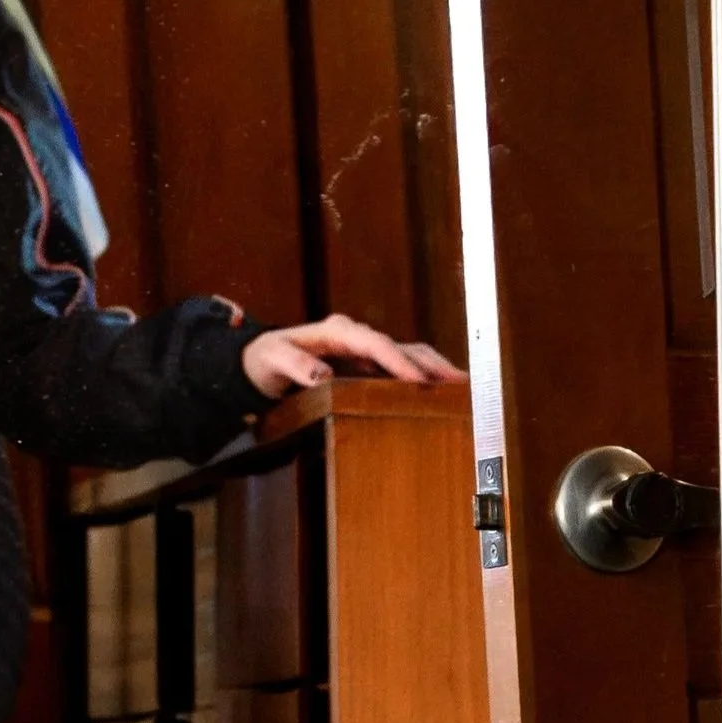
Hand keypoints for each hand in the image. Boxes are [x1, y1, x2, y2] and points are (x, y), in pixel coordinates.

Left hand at [242, 314, 464, 401]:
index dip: (397, 361)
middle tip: (458, 383)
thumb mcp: (272, 360)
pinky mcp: (366, 363)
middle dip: (429, 363)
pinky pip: (400, 366)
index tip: (416, 380)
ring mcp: (363, 349)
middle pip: (400, 346)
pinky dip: (422, 375)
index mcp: (337, 331)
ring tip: (462, 387)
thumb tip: (322, 375)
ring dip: (433, 369)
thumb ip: (295, 365)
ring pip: (407, 354)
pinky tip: (440, 390)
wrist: (259, 361)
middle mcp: (355, 336)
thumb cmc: (266, 359)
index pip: (374, 343)